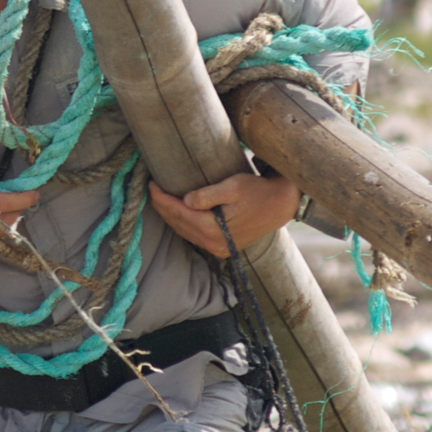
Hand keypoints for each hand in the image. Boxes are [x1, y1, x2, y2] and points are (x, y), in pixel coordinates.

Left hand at [149, 172, 298, 257]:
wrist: (279, 206)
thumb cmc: (257, 192)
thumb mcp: (233, 186)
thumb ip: (208, 194)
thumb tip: (186, 200)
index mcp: (212, 228)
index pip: (178, 213)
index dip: (161, 198)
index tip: (151, 183)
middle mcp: (213, 243)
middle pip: (177, 224)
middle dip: (162, 207)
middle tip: (152, 189)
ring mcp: (217, 248)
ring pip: (183, 232)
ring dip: (170, 216)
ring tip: (160, 199)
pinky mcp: (222, 248)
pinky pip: (194, 236)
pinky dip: (182, 224)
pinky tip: (177, 213)